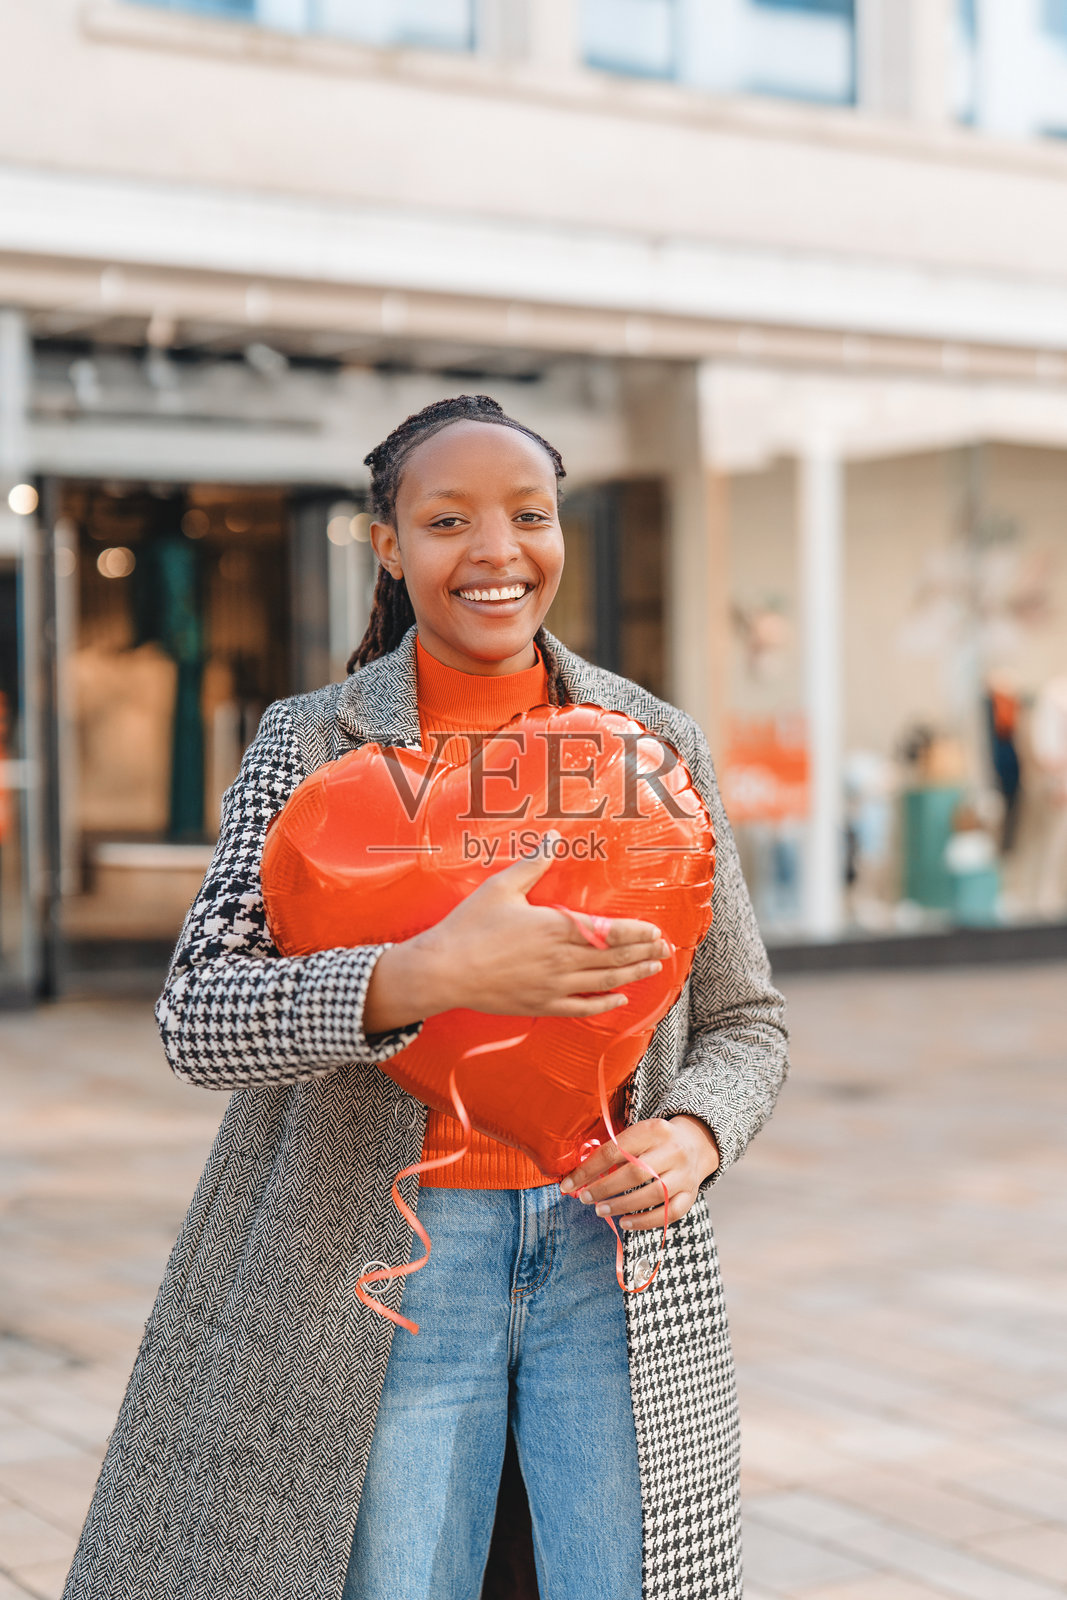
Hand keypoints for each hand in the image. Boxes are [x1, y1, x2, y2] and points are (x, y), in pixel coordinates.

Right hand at [362, 840, 671, 1033]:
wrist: (444, 971)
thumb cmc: (469, 926)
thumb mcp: (501, 887)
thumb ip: (533, 864)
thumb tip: (553, 838)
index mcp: (555, 928)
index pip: (609, 931)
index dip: (637, 933)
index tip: (656, 931)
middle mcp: (561, 959)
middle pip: (613, 957)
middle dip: (643, 953)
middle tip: (665, 949)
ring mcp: (552, 986)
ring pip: (604, 982)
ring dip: (632, 975)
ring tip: (653, 969)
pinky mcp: (540, 1005)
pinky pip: (581, 1008)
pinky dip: (604, 1004)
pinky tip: (619, 999)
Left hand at [559, 1115, 720, 1231]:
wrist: (696, 1142)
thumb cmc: (655, 1140)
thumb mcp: (638, 1133)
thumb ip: (614, 1149)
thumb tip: (578, 1173)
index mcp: (654, 1129)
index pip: (615, 1151)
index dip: (588, 1170)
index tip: (568, 1184)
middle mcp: (673, 1151)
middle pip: (634, 1173)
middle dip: (604, 1188)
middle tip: (585, 1198)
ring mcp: (685, 1174)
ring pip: (652, 1195)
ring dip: (621, 1205)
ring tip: (601, 1210)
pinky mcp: (691, 1194)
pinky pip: (669, 1213)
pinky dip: (644, 1221)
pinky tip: (625, 1223)